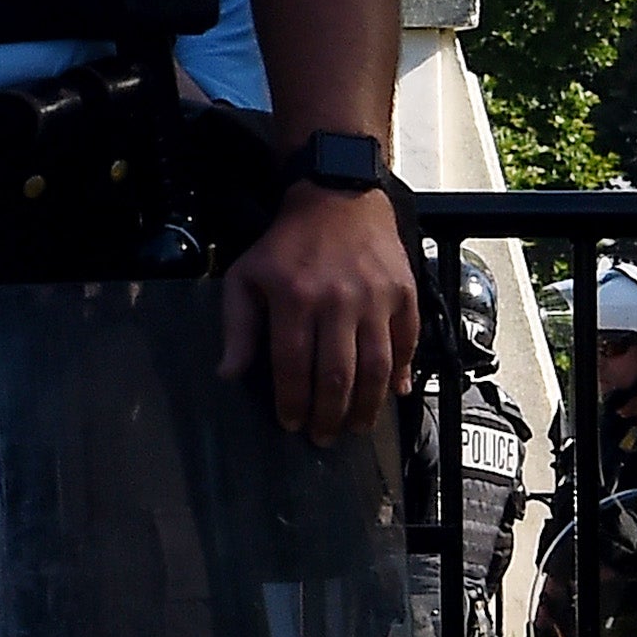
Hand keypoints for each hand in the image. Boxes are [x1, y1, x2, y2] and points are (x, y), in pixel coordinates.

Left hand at [220, 181, 414, 446]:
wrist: (338, 199)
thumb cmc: (286, 244)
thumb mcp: (245, 277)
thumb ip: (237, 327)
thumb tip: (229, 373)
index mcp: (294, 298)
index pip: (292, 365)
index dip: (292, 401)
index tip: (291, 424)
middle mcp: (338, 301)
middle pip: (337, 374)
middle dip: (329, 414)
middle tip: (323, 437)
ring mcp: (377, 299)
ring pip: (376, 367)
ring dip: (367, 406)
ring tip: (354, 427)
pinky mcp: (405, 294)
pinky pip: (407, 343)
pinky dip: (403, 373)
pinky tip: (393, 395)